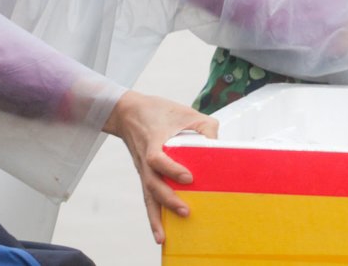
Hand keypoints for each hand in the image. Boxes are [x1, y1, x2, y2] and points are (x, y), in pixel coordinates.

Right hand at [102, 90, 218, 243]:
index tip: (189, 178)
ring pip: (148, 196)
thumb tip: (219, 145)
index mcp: (154, 141)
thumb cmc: (159, 111)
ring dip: (157, 216)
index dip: (172, 169)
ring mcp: (143, 170)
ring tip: (165, 236)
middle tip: (186, 210)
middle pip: (153, 183)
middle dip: (168, 199)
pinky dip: (153, 217)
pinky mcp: (145, 176)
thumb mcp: (185, 112)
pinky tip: (160, 234)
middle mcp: (146, 160)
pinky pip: (148, 198)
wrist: (128, 112)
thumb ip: (205, 126)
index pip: (158, 158)